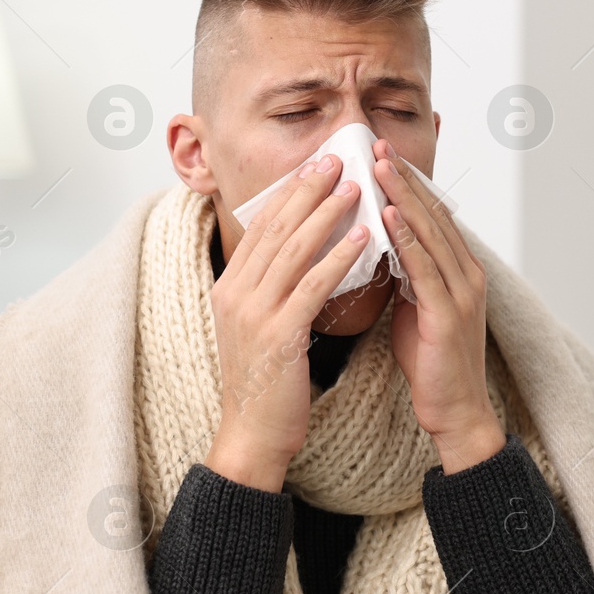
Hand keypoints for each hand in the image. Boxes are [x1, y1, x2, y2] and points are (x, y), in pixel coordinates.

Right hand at [204, 153, 370, 491]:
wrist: (252, 434)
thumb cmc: (265, 383)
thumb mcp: (261, 326)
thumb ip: (272, 289)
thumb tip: (299, 254)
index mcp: (230, 287)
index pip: (262, 228)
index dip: (289, 194)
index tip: (315, 166)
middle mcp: (235, 293)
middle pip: (275, 229)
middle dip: (308, 191)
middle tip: (337, 160)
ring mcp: (253, 313)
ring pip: (293, 250)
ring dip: (327, 214)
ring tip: (356, 188)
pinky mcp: (277, 335)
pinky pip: (312, 286)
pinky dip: (338, 257)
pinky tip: (363, 238)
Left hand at [371, 138, 505, 474]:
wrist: (455, 411)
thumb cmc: (432, 362)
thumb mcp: (415, 307)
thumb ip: (405, 275)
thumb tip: (378, 246)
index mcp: (459, 270)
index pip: (431, 215)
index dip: (407, 183)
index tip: (381, 155)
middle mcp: (467, 273)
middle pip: (433, 214)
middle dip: (403, 178)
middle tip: (377, 144)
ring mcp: (462, 292)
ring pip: (430, 233)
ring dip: (402, 197)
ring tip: (378, 166)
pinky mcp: (449, 313)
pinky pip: (424, 268)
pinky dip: (406, 238)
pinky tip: (386, 216)